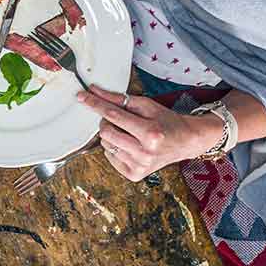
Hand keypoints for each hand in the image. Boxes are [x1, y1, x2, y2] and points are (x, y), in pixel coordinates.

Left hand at [79, 86, 226, 180]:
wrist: (185, 141)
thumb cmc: (165, 121)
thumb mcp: (146, 105)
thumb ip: (119, 99)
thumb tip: (94, 92)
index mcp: (150, 133)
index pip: (114, 116)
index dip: (96, 104)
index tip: (81, 96)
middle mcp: (145, 152)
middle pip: (106, 133)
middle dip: (106, 122)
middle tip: (118, 119)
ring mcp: (140, 166)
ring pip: (106, 145)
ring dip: (111, 136)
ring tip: (129, 133)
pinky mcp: (135, 174)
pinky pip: (110, 157)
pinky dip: (115, 148)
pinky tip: (130, 145)